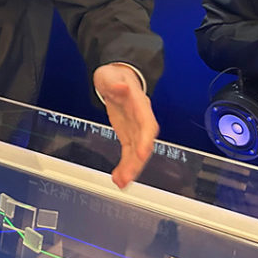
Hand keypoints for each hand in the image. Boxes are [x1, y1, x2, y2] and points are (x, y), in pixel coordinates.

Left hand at [93, 63, 158, 188]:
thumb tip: (121, 87)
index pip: (147, 123)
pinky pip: (128, 153)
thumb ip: (115, 82)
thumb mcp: (110, 75)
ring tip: (122, 183)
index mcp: (139, 104)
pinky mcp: (128, 135)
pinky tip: (118, 178)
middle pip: (143, 143)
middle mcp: (141, 119)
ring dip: (130, 169)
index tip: (142, 153)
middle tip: (128, 176)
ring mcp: (135, 129)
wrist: (116, 78)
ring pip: (136, 152)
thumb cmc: (115, 76)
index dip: (145, 139)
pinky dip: (124, 166)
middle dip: (137, 161)